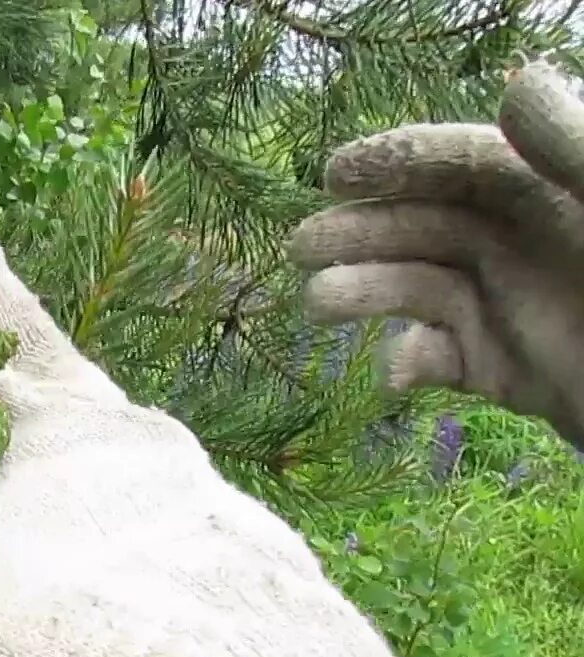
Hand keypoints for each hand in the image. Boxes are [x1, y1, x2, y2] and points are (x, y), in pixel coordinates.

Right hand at [287, 58, 583, 448]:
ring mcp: (504, 309)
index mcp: (548, 195)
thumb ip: (575, 151)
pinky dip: (409, 363)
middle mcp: (517, 245)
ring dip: (361, 294)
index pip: (462, 164)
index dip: (397, 162)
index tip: (333, 172)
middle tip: (299, 247)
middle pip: (421, 226)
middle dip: (357, 233)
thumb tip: (515, 84)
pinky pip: (439, 358)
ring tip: (314, 305)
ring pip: (415, 290)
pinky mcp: (500, 371)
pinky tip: (396, 373)